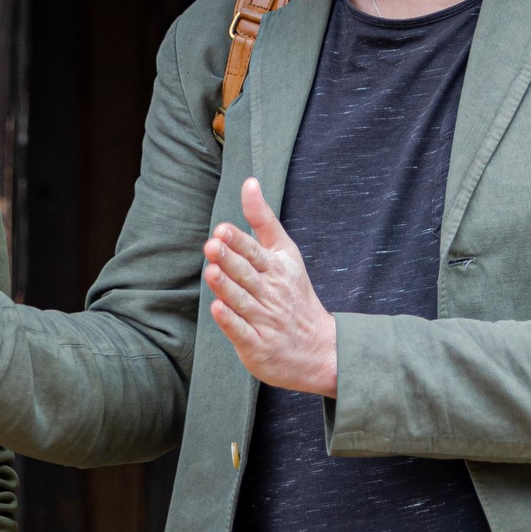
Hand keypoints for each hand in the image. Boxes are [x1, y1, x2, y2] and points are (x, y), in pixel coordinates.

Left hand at [203, 179, 338, 396]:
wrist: (319, 348)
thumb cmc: (294, 294)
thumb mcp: (285, 253)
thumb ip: (263, 220)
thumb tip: (249, 183)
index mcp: (277, 270)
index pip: (256, 253)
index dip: (239, 242)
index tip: (222, 230)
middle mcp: (271, 294)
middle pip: (247, 275)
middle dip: (230, 260)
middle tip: (212, 246)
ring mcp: (265, 320)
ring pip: (242, 301)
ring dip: (226, 287)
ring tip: (211, 272)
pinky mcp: (257, 345)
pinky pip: (242, 332)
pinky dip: (230, 321)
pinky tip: (218, 309)